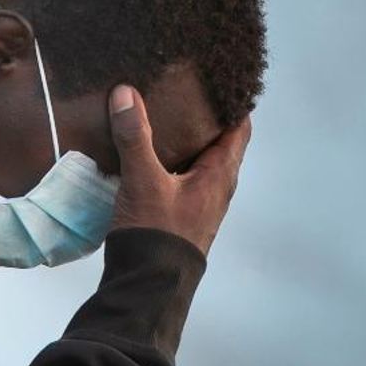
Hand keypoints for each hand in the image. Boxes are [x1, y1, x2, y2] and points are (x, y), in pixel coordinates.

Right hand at [107, 84, 250, 256]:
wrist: (149, 286)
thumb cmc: (157, 234)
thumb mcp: (143, 181)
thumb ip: (135, 137)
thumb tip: (126, 93)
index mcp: (220, 175)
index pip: (239, 129)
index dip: (234, 103)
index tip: (221, 79)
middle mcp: (217, 188)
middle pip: (220, 143)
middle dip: (206, 118)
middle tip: (186, 90)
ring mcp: (201, 204)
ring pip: (200, 162)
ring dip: (188, 142)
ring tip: (166, 115)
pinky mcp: (183, 216)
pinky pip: (184, 179)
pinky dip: (174, 162)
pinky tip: (151, 155)